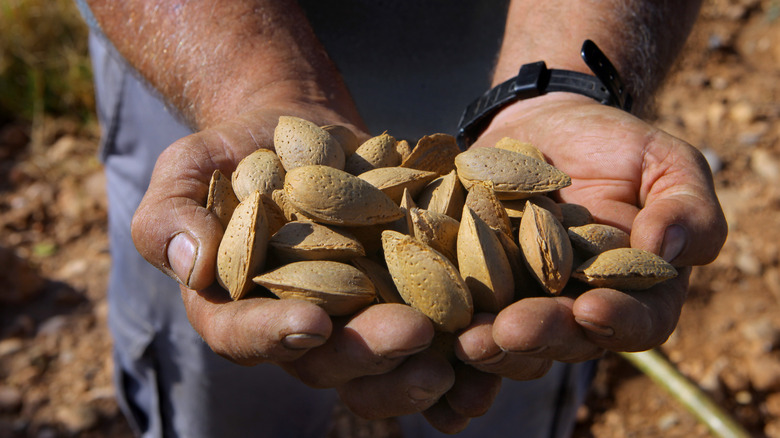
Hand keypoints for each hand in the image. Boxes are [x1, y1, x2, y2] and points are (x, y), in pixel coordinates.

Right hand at [129, 104, 471, 422]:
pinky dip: (459, 352)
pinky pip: (428, 338)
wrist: (301, 132)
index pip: (244, 335)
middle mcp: (296, 327)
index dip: (274, 335)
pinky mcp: (399, 298)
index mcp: (236, 308)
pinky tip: (493, 345)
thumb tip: (190, 264)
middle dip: (367, 353)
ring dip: (421, 368)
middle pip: (326, 360)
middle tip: (411, 334)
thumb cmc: (236, 152)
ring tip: (462, 354)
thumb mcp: (187, 170)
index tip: (312, 322)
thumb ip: (168, 216)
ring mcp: (352, 319)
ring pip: (382, 365)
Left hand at [433, 93, 726, 424]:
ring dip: (490, 346)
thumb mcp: (667, 164)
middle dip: (539, 337)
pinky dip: (446, 330)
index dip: (618, 323)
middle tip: (511, 330)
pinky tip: (428, 333)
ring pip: (510, 341)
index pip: (638, 323)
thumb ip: (686, 208)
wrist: (548, 123)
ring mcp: (524, 303)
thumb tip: (668, 248)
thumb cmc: (617, 146)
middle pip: (565, 341)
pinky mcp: (475, 287)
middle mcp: (578, 310)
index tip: (592, 309)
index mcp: (635, 293)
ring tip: (467, 338)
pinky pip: (462, 314)